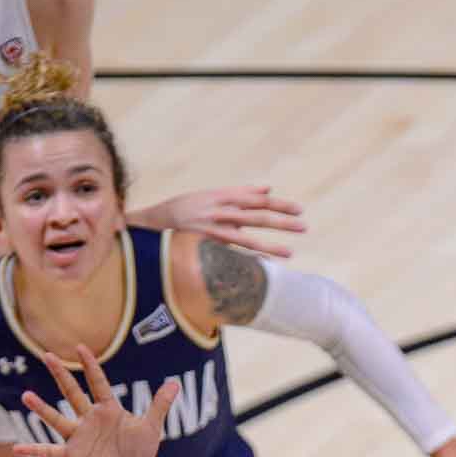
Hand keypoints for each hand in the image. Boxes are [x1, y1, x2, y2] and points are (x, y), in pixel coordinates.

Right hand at [11, 345, 177, 456]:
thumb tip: (175, 382)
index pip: (98, 383)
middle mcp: (90, 420)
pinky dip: (34, 450)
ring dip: (42, 408)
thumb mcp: (151, 427)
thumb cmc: (140, 454)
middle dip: (61, 374)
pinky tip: (18, 448)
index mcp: (108, 410)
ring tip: (26, 396)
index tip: (81, 347)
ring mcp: (78, 438)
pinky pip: (49, 452)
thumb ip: (160, 404)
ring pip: (57, 419)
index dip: (91, 366)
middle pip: (72, 393)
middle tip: (47, 354)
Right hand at [142, 185, 305, 258]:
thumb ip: (241, 193)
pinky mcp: (204, 246)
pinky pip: (230, 256)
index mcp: (223, 196)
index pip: (257, 200)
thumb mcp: (211, 195)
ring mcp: (211, 230)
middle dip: (281, 221)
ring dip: (269, 246)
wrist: (152, 222)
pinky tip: (263, 268)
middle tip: (303, 226)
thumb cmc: (186, 208)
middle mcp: (219, 211)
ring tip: (290, 253)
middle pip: (256, 215)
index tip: (299, 209)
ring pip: (246, 238)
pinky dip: (246, 261)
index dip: (279, 204)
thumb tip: (268, 189)